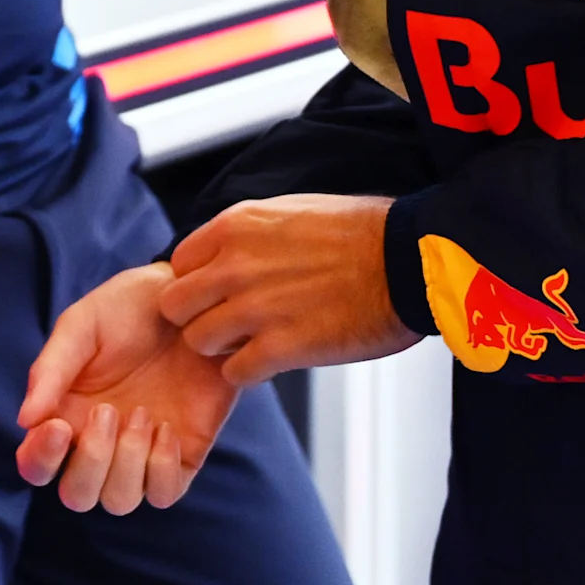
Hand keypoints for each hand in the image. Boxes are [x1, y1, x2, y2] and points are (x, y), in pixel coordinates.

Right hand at [14, 264, 240, 512]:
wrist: (190, 301)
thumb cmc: (128, 309)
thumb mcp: (82, 325)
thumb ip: (51, 369)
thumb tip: (25, 420)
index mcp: (65, 415)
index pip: (36, 465)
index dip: (41, 459)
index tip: (60, 426)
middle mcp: (98, 444)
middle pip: (77, 496)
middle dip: (91, 462)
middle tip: (107, 411)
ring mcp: (140, 454)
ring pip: (119, 502)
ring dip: (128, 461)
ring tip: (143, 413)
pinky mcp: (180, 456)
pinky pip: (164, 494)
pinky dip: (161, 467)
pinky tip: (166, 426)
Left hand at [159, 196, 420, 385]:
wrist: (408, 262)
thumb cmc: (362, 234)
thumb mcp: (291, 211)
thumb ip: (248, 234)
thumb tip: (225, 253)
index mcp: (237, 227)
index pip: (179, 262)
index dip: (196, 283)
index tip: (215, 295)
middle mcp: (236, 265)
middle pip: (176, 306)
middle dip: (197, 317)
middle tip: (227, 325)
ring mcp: (256, 308)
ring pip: (198, 342)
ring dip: (222, 349)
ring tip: (252, 343)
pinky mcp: (282, 347)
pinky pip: (234, 373)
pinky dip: (249, 372)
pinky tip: (273, 361)